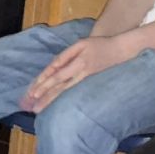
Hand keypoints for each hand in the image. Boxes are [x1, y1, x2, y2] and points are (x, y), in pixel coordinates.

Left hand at [21, 35, 137, 112]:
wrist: (120, 51)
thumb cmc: (99, 45)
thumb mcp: (81, 44)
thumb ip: (66, 55)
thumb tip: (53, 66)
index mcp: (79, 62)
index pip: (58, 75)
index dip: (45, 83)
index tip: (34, 92)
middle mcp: (81, 74)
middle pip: (60, 88)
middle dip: (46, 98)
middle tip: (33, 108)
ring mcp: (86, 80)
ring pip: (66, 93)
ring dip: (52, 101)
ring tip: (40, 109)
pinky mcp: (89, 84)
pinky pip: (72, 92)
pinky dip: (62, 98)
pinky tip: (55, 105)